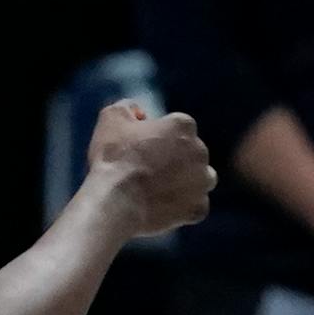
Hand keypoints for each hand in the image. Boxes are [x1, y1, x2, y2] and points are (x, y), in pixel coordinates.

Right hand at [84, 104, 214, 239]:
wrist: (116, 202)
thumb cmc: (113, 158)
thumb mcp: (111, 119)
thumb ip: (127, 107)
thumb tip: (139, 112)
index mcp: (183, 126)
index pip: (175, 127)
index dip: (155, 137)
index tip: (137, 148)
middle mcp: (201, 150)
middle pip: (189, 152)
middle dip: (172, 159)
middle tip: (143, 171)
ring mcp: (202, 181)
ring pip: (200, 178)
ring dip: (184, 181)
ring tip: (157, 190)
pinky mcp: (198, 207)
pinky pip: (195, 205)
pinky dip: (182, 206)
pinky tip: (161, 207)